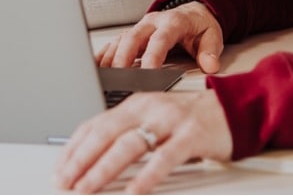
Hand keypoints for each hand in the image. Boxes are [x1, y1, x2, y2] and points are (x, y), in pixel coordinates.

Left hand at [53, 90, 232, 193]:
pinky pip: (165, 157)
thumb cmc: (189, 120)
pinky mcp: (192, 135)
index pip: (94, 125)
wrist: (233, 109)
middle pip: (105, 133)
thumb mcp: (152, 120)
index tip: (59, 169)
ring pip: (129, 145)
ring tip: (87, 188)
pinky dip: (147, 176)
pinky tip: (134, 191)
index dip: (73, 148)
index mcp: (134, 104)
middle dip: (80, 160)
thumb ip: (126, 133)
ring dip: (103, 169)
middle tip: (65, 182)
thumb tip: (90, 159)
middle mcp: (148, 108)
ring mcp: (170, 120)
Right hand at [97, 2, 224, 73]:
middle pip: (133, 38)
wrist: (193, 11)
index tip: (148, 73)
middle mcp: (152, 22)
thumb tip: (210, 65)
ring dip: (111, 59)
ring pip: (120, 41)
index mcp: (172, 22)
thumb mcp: (213, 37)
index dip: (153, 56)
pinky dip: (103, 56)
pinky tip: (95, 68)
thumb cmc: (200, 27)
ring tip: (104, 78)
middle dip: (124, 58)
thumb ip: (210, 52)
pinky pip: (113, 44)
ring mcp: (139, 27)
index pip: (160, 39)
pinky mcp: (131, 34)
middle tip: (119, 78)